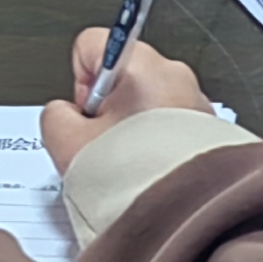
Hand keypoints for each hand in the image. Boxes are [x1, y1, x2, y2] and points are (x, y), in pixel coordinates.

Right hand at [40, 28, 213, 168]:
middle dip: (106, 110)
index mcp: (142, 66)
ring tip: (128, 162)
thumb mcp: (68, 144)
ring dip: (132, 128)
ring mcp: (196, 102)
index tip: (87, 113)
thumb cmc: (134, 179)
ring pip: (146, 103)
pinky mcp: (208, 128)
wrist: (182, 217)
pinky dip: (156, 143)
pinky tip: (149, 170)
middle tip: (104, 144)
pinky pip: (170, 125)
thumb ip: (54, 115)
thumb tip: (62, 113)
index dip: (79, 81)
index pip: (92, 44)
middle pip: (120, 77)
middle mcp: (175, 75)